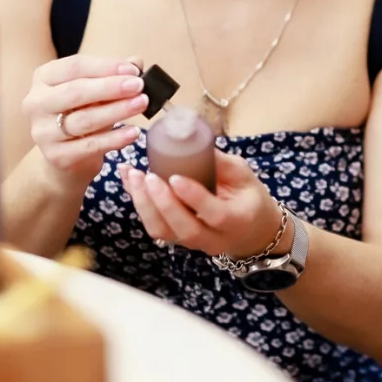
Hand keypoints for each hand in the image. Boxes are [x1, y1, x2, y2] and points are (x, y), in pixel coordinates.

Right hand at [22, 54, 148, 186]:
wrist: (67, 154)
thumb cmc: (82, 111)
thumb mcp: (96, 89)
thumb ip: (114, 74)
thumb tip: (136, 62)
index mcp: (44, 77)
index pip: (75, 66)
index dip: (105, 67)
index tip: (133, 70)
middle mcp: (36, 103)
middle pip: (76, 92)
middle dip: (111, 87)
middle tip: (139, 86)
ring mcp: (43, 132)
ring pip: (84, 119)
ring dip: (117, 110)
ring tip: (142, 104)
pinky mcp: (55, 156)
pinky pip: (90, 145)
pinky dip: (115, 138)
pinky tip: (133, 132)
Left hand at [119, 149, 286, 261]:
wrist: (250, 230)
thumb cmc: (248, 196)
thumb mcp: (244, 174)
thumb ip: (221, 162)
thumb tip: (191, 139)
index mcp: (237, 220)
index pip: (215, 215)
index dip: (194, 198)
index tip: (175, 177)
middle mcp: (214, 239)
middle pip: (184, 229)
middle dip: (162, 203)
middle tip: (148, 176)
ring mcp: (193, 243)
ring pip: (163, 232)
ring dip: (144, 205)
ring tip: (134, 176)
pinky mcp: (176, 239)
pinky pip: (155, 226)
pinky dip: (139, 204)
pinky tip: (130, 181)